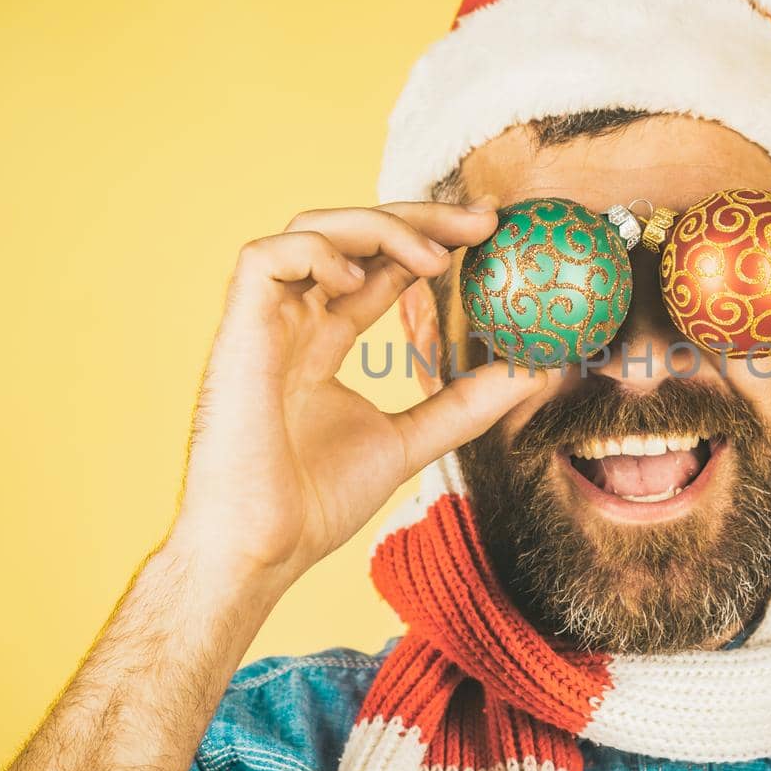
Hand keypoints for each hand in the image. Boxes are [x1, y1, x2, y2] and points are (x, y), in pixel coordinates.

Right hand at [168, 201, 547, 584]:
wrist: (260, 552)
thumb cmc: (312, 506)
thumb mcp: (409, 441)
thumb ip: (463, 403)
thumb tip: (534, 372)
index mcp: (320, 340)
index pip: (377, 267)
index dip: (428, 239)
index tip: (489, 232)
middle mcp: (291, 322)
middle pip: (350, 235)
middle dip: (417, 218)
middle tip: (482, 220)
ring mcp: (261, 324)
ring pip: (309, 230)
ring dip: (376, 227)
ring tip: (435, 257)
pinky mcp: (237, 333)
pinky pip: (265, 259)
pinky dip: (317, 253)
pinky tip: (360, 280)